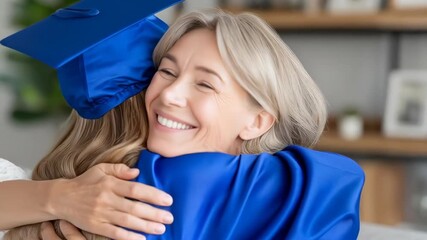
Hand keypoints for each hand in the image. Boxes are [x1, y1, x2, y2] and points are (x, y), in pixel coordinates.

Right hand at [48, 163, 172, 239]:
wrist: (61, 197)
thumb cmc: (85, 182)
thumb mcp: (101, 169)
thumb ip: (119, 169)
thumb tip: (137, 172)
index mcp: (110, 184)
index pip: (136, 189)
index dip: (153, 195)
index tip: (168, 200)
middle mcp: (106, 198)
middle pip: (134, 207)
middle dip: (154, 213)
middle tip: (170, 217)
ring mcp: (100, 213)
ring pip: (127, 221)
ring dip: (146, 225)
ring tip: (161, 228)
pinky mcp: (95, 226)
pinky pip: (114, 233)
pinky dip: (128, 237)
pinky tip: (141, 239)